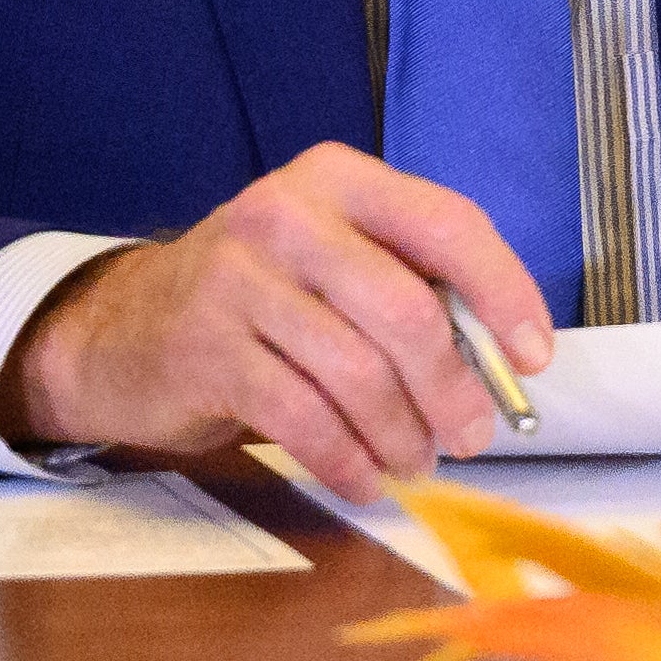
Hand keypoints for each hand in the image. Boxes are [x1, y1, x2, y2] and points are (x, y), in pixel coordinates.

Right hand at [0, 144, 561, 500]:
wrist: (125, 327)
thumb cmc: (264, 297)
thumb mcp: (338, 259)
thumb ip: (413, 284)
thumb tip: (505, 357)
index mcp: (340, 180)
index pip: (449, 224)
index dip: (505, 293)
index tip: (535, 357)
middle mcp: (286, 216)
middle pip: (406, 312)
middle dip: (454, 387)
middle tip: (474, 435)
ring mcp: (237, 281)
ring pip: (357, 373)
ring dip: (402, 434)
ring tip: (418, 462)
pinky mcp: (204, 350)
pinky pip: (303, 419)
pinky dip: (347, 460)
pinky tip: (366, 479)